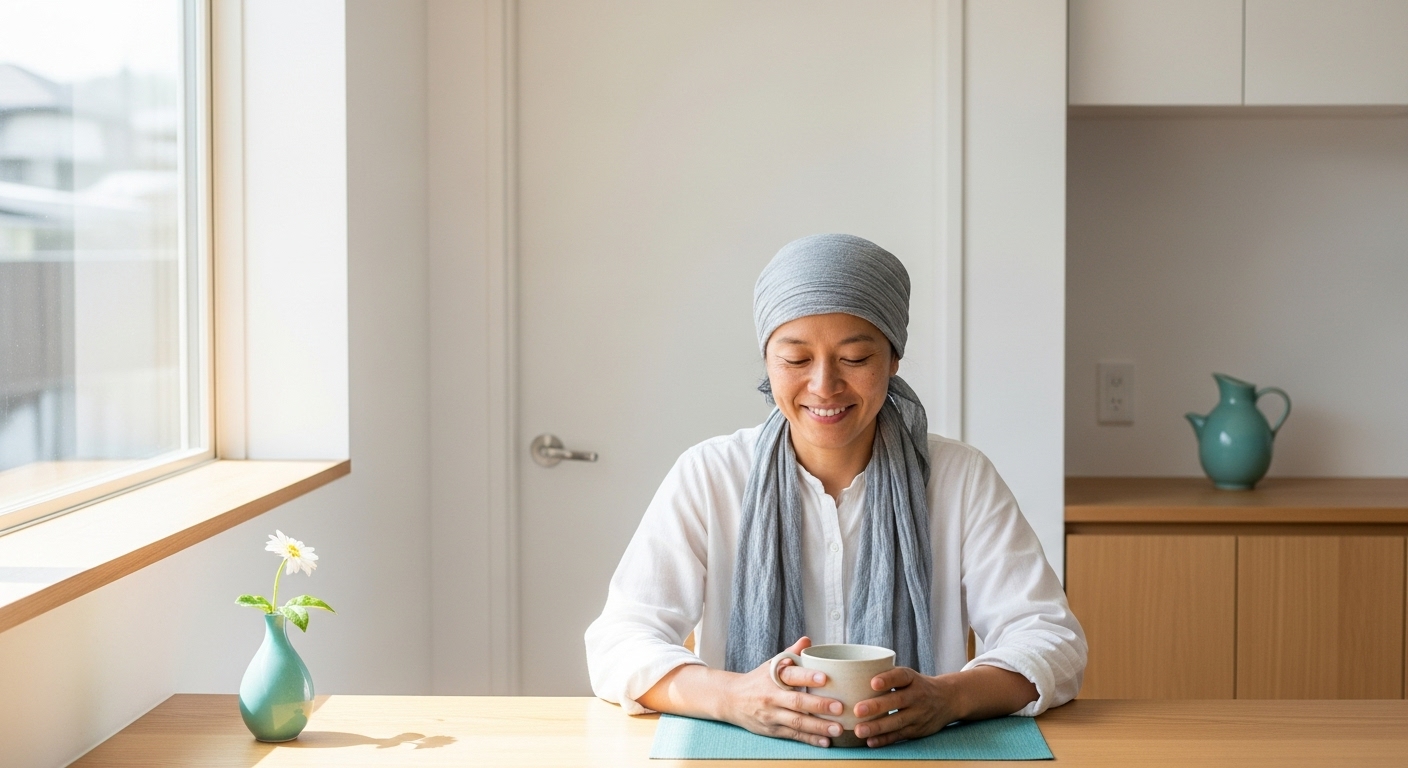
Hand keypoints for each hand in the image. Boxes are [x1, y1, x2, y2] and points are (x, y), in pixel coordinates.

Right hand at [717, 636, 847, 747]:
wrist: (731, 700)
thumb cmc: (757, 681)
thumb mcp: (770, 665)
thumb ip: (791, 653)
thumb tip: (807, 640)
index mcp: (773, 677)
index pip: (790, 675)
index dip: (807, 677)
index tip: (824, 678)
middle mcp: (771, 696)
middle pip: (796, 702)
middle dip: (819, 706)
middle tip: (839, 707)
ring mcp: (771, 715)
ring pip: (797, 722)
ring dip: (818, 727)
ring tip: (838, 728)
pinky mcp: (772, 730)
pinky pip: (793, 735)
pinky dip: (809, 739)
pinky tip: (825, 741)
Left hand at [851, 667, 957, 747]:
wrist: (947, 699)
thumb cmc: (917, 685)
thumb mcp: (908, 676)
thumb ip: (887, 677)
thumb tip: (851, 677)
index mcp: (912, 679)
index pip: (901, 676)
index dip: (887, 678)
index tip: (873, 682)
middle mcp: (917, 695)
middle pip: (897, 700)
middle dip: (877, 706)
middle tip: (857, 710)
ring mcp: (919, 714)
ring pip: (897, 721)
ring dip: (877, 727)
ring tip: (859, 730)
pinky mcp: (917, 730)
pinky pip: (900, 735)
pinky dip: (885, 739)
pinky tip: (870, 741)